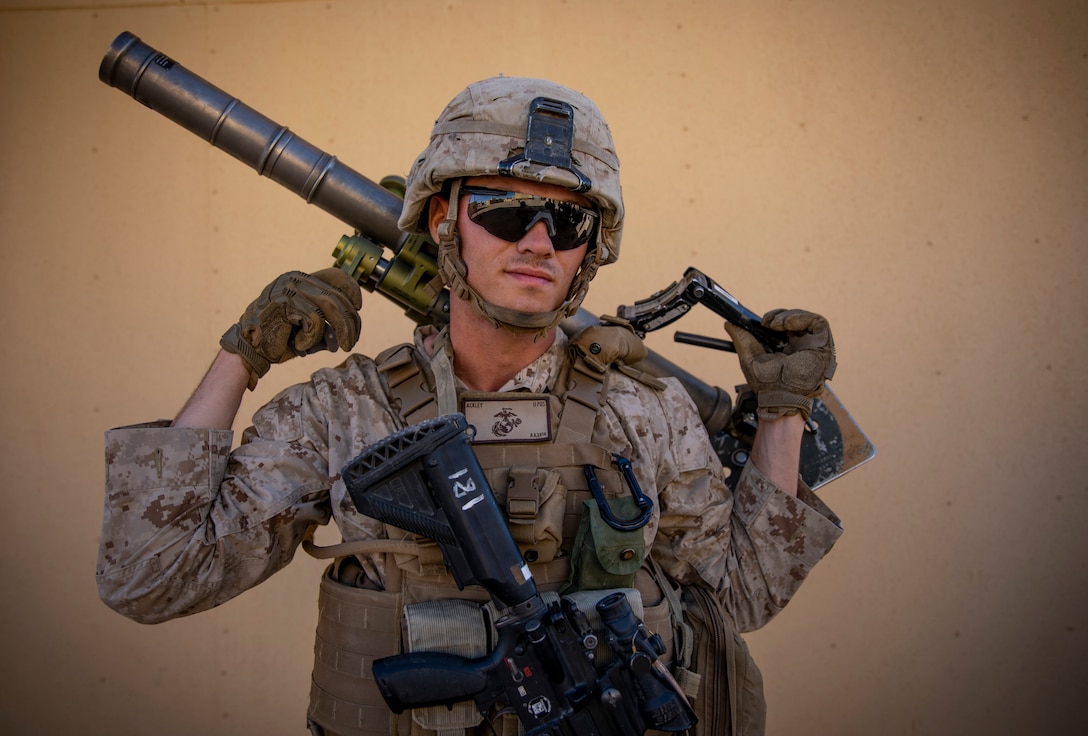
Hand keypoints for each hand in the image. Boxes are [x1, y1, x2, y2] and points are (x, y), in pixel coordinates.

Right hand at [220, 268, 361, 388]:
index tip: (358, 306)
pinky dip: (312, 337)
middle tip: (352, 340)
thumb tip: (351, 326)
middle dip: (351, 320)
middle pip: (337, 295)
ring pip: (331, 306)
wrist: (249, 350)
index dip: (351, 290)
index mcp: (300, 280)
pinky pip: (314, 320)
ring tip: (344, 345)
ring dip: (342, 329)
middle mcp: (296, 280)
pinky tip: (300, 344)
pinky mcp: (285, 303)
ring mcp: (289, 289)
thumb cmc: (278, 339)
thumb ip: (327, 320)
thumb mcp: (307, 325)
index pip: (334, 276)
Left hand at [723, 309, 835, 419]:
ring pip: (807, 319)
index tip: (761, 322)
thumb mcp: (750, 357)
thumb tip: (729, 323)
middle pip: (796, 320)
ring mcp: (814, 346)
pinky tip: (786, 324)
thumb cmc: (767, 386)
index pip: (785, 326)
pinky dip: (801, 318)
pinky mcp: (824, 345)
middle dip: (779, 316)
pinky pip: (818, 322)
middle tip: (766, 322)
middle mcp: (802, 347)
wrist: (780, 399)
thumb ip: (742, 339)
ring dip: (788, 316)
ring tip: (774, 324)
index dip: (774, 319)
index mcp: (788, 349)